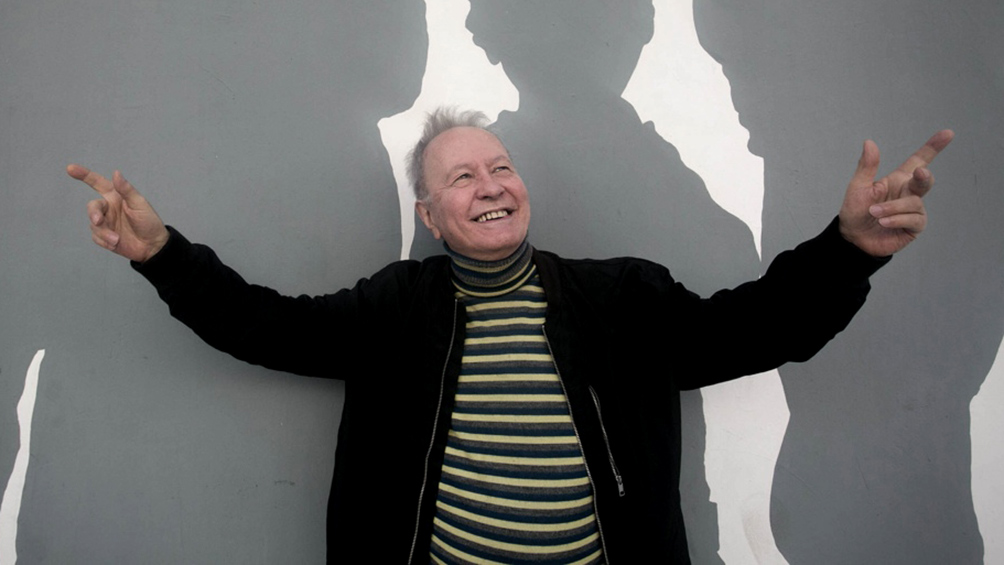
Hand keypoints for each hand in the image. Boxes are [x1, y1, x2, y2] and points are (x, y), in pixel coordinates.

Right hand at [68, 164, 169, 262]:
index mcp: (116, 196)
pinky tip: (116, 243)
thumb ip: (126, 190)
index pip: (97, 183)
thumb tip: (116, 173)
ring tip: (116, 239)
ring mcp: (105, 222)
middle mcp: (108, 208)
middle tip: (98, 221)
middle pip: (92, 207)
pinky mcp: (104, 237)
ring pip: (93, 224)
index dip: (84, 175)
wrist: (153, 246)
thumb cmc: (149, 222)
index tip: (70, 168)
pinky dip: (104, 240)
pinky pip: (96, 237)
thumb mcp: (139, 204)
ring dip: (104, 232)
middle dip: (93, 214)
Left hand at [838, 129, 953, 256]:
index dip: (933, 147)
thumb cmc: (855, 212)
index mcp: (897, 180)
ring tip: (874, 212)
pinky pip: (913, 219)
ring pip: (914, 202)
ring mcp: (914, 210)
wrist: (853, 239)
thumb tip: (869, 142)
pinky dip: (896, 219)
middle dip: (924, 176)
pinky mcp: (915, 226)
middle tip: (920, 172)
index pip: (919, 160)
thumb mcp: (858, 187)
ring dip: (892, 207)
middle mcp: (909, 193)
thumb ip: (867, 166)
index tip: (948, 133)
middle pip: (925, 179)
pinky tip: (883, 222)